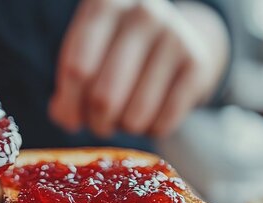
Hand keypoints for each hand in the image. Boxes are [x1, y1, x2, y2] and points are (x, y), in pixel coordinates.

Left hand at [49, 0, 228, 136]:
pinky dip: (151, 130)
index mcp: (104, 5)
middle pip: (103, 97)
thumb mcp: (84, 56)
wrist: (171, 38)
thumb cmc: (113, 52)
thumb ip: (67, 88)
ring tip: (124, 116)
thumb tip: (65, 117)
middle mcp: (141, 14)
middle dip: (96, 123)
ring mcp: (173, 36)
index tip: (71, 121)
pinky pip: (163, 121)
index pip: (76, 69)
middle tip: (99, 124)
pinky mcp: (197, 63)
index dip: (69, 106)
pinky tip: (150, 115)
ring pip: (134, 115)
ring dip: (124, 128)